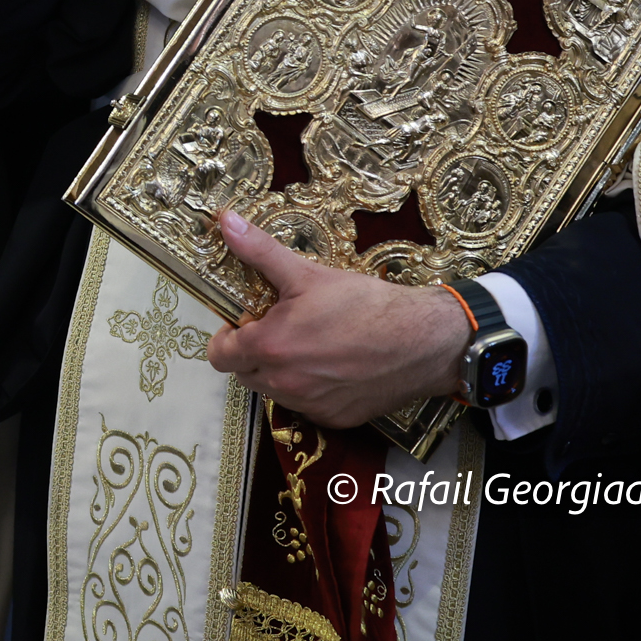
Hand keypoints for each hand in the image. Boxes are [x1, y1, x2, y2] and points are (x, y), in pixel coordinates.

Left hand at [205, 210, 464, 428]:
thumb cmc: (363, 304)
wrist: (422, 340)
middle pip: (244, 374)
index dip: (226, 336)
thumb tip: (226, 221)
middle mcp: (283, 384)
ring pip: (274, 391)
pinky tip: (333, 365)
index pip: (219, 355)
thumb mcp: (306, 272)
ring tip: (308, 344)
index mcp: (268, 348)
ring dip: (280, 372)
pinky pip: (307, 405)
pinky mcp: (335, 419)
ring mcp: (309, 405)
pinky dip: (311, 389)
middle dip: (252, 353)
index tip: (244, 322)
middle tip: (278, 327)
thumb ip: (259, 251)